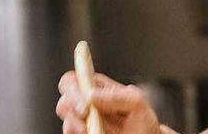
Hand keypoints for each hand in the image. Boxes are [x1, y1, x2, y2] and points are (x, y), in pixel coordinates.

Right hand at [57, 71, 177, 133]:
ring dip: (75, 123)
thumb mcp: (137, 102)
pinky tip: (92, 133)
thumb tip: (91, 95)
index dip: (73, 85)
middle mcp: (87, 104)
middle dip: (72, 105)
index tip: (85, 97)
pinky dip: (76, 133)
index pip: (74, 79)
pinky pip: (69, 133)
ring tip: (93, 129)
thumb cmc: (142, 121)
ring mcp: (83, 121)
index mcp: (97, 89)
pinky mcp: (81, 133)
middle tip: (86, 114)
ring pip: (66, 119)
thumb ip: (117, 96)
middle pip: (64, 99)